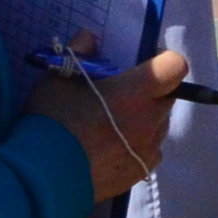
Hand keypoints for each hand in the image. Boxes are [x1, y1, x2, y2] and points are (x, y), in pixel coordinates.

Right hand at [29, 50, 187, 203]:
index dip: (163, 61)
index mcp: (135, 93)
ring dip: (146, 118)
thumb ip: (79, 54)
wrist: (42, 180)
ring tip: (113, 122)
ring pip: (160, 125)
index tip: (144, 62)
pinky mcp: (140, 173)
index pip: (175, 67)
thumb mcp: (57, 79)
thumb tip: (90, 37)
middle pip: (169, 96)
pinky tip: (112, 146)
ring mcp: (148, 150)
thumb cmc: (51, 123)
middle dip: (152, 90)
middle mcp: (149, 121)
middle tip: (121, 93)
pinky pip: (151, 151)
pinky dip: (139, 144)